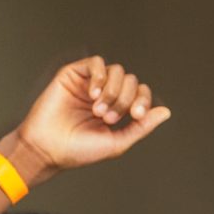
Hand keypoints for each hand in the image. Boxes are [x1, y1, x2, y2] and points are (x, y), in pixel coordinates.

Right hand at [8, 56, 173, 180]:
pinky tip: (92, 95)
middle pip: (130, 81)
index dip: (143, 100)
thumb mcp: (117, 142)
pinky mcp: (73, 74)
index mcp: (116, 109)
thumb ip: (142, 127)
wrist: (48, 149)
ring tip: (98, 110)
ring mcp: (88, 83)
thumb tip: (165, 112)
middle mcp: (104, 94)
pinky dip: (100, 77)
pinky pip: (96, 62)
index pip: (140, 93)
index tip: (136, 115)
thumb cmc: (79, 151)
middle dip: (124, 99)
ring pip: (116, 71)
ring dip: (112, 91)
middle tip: (108, 118)